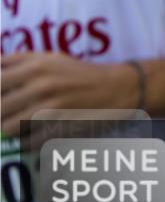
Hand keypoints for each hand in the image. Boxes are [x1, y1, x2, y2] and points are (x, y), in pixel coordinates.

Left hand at [1, 53, 139, 135]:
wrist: (117, 89)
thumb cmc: (79, 73)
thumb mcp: (50, 58)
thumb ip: (17, 61)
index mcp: (37, 66)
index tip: (1, 97)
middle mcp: (42, 86)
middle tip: (7, 113)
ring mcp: (52, 110)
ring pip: (8, 128)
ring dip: (9, 129)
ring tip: (19, 124)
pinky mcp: (61, 130)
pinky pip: (27, 143)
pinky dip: (25, 142)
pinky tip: (32, 135)